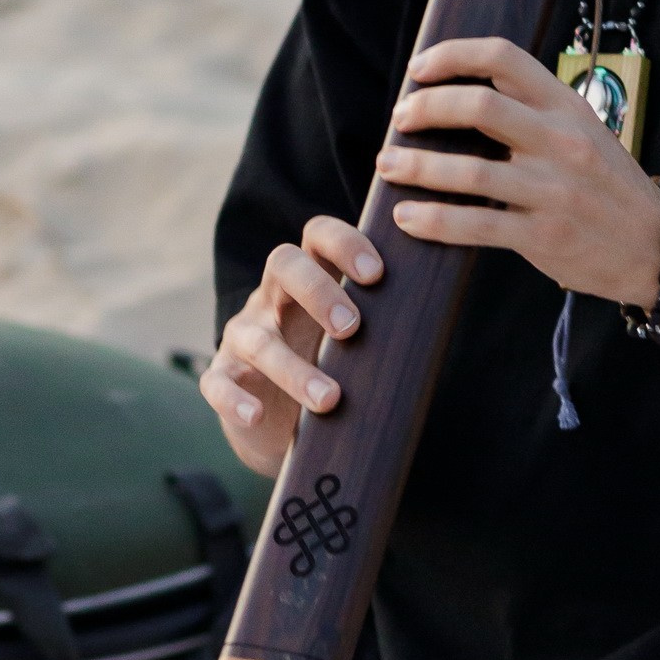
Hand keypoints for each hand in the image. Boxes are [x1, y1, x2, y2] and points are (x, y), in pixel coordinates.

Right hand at [201, 214, 382, 478]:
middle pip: (282, 265)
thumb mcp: (359, 343)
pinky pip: (217, 382)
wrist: (285, 422)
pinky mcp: (222, 378)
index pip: (318, 236)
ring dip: (293, 367)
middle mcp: (272, 298)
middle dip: (318, 290)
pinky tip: (254, 414)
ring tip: (330, 400)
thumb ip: (386, 324)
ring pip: (257, 338)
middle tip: (352, 327)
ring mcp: (243, 337)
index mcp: (310, 278)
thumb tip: (442, 319)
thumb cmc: (336, 369)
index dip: (344, 244)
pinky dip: (233, 399)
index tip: (377, 273)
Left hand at [376, 37, 659, 302]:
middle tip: (399, 120)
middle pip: (478, 107)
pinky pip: (476, 225)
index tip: (419, 70)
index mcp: (568, 106)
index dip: (452, 55)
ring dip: (417, 166)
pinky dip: (433, 220)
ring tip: (387, 166)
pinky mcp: (545, 236)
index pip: (504, 59)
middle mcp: (562, 142)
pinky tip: (406, 217)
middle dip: (425, 109)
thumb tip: (460, 97)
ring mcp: (554, 190)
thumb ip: (533, 112)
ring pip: (468, 171)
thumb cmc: (606, 187)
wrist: (656, 247)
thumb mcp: (583, 132)